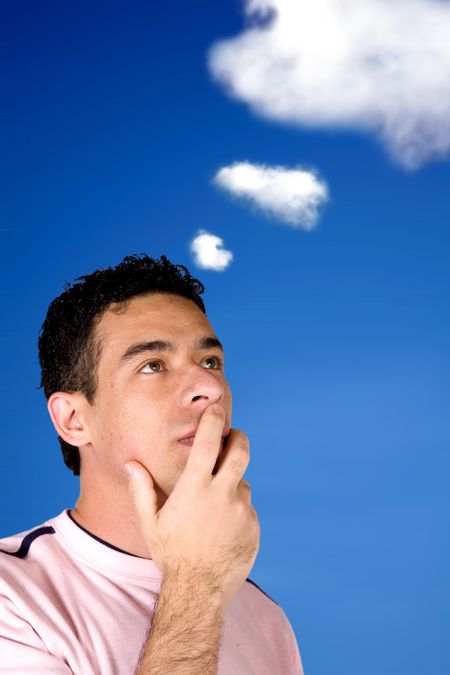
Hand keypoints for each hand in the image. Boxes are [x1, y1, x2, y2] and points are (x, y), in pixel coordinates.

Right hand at [124, 403, 259, 610]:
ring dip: (232, 483)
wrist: (199, 591)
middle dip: (237, 437)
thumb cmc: (171, 554)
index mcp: (196, 488)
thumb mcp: (151, 522)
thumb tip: (131, 463)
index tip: (216, 409)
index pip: (209, 442)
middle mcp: (222, 494)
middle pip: (240, 451)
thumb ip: (141, 489)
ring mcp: (241, 510)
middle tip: (231, 436)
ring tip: (214, 505)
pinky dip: (236, 509)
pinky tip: (222, 527)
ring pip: (242, 482)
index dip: (214, 421)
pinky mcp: (253, 525)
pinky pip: (247, 507)